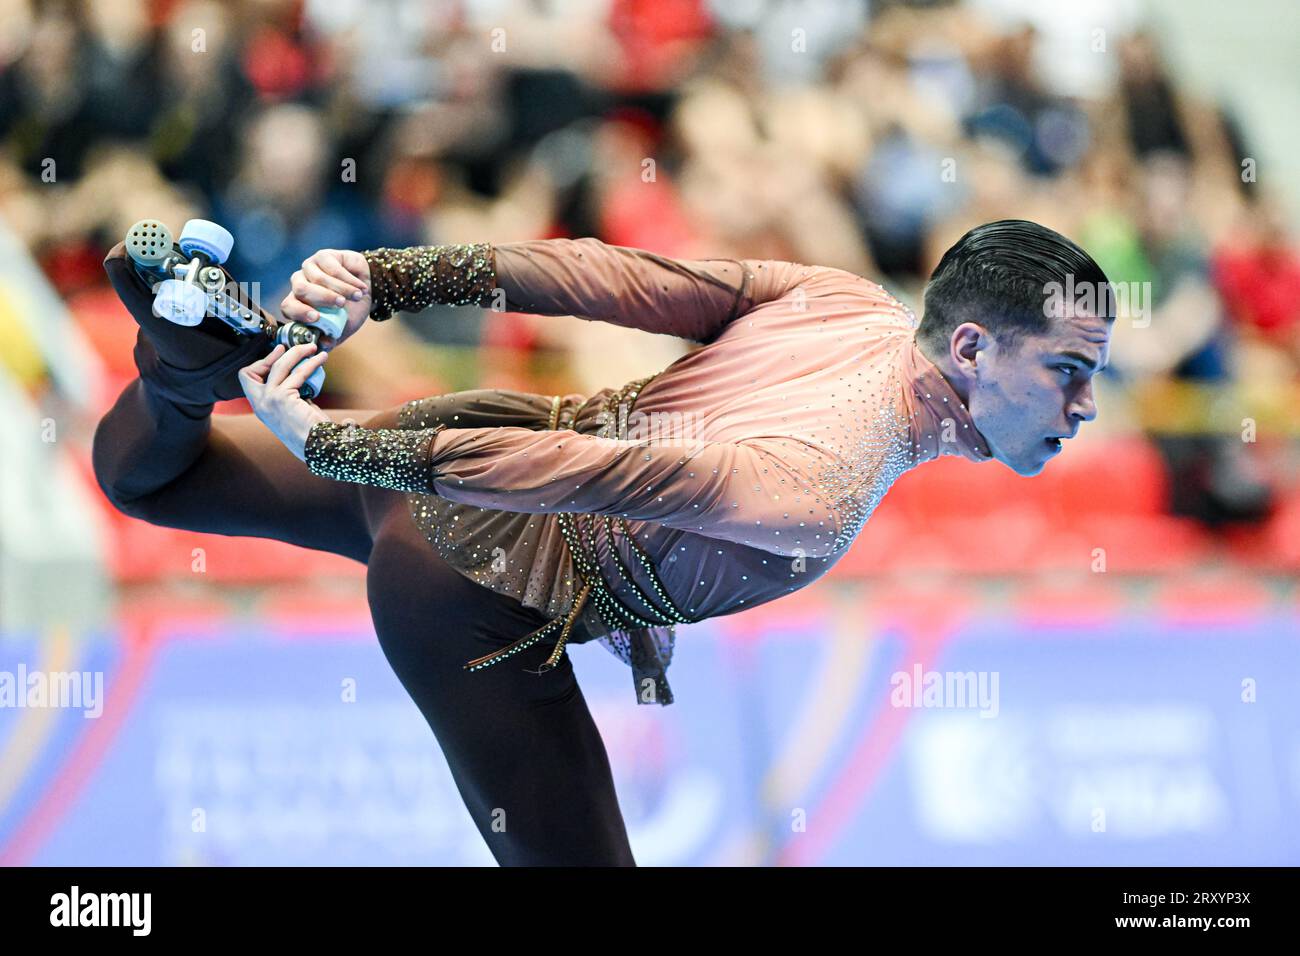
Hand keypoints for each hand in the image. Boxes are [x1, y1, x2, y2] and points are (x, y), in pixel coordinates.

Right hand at [238, 343, 331, 461]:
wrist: (317, 447)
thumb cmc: (310, 432)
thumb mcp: (294, 410)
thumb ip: (291, 395)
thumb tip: (301, 375)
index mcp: (260, 407)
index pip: (247, 378)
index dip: (262, 363)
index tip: (279, 354)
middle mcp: (260, 403)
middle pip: (258, 369)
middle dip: (274, 353)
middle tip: (295, 347)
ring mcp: (269, 400)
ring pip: (280, 366)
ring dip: (298, 352)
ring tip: (313, 348)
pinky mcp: (282, 398)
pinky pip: (298, 373)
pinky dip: (311, 363)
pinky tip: (321, 359)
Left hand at [281, 249, 371, 349]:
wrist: (368, 288)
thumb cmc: (352, 309)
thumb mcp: (344, 327)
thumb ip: (332, 337)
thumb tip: (324, 346)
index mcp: (299, 303)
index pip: (288, 306)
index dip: (299, 312)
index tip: (317, 318)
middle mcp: (300, 283)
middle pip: (300, 288)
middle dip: (322, 298)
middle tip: (341, 305)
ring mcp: (310, 268)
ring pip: (318, 278)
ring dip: (342, 289)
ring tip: (357, 296)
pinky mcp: (323, 256)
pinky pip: (333, 268)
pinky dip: (350, 280)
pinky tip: (361, 287)